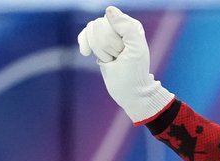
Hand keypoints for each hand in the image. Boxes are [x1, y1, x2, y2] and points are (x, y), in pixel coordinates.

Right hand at [77, 6, 175, 123]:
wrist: (129, 91)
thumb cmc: (135, 72)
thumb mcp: (136, 49)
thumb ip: (126, 27)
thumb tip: (109, 10)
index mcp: (132, 26)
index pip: (111, 20)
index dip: (114, 39)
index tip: (123, 52)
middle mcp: (120, 27)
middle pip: (99, 25)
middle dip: (106, 46)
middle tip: (119, 58)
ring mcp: (108, 34)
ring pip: (91, 30)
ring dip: (99, 50)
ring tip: (112, 59)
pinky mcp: (98, 44)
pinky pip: (84, 35)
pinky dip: (85, 45)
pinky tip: (86, 53)